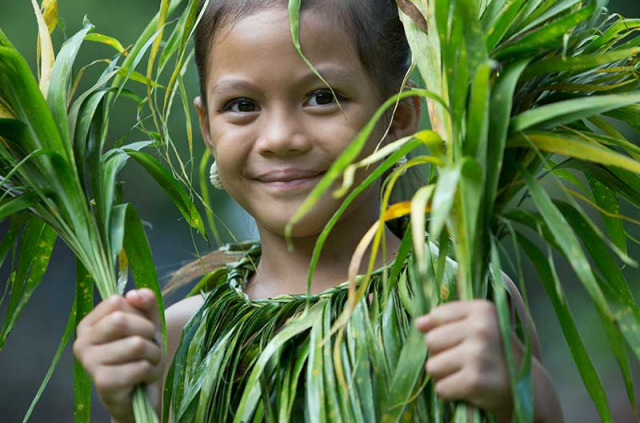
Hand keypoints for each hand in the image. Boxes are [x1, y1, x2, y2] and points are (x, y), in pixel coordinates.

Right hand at [73, 289, 163, 422]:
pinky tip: (143, 378)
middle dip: (147, 332)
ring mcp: (89, 363)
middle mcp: (82, 342)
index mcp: (89, 324)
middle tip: (149, 345)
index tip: (141, 327)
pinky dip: (150, 371)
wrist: (141, 395)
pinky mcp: (103, 382)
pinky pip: (140, 366)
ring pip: (136, 344)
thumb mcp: (147, 323)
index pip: (117, 302)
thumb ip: (145, 303)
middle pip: (122, 321)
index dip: (139, 313)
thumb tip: (134, 293)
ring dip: (153, 353)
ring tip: (148, 362)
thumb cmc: (141, 355)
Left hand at [416, 300, 516, 418]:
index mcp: (482, 309)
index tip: (462, 340)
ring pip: (432, 366)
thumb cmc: (494, 352)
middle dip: (441, 355)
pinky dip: (451, 393)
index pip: (437, 316)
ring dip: (445, 376)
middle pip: (431, 341)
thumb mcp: (478, 326)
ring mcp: (479, 354)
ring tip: (466, 374)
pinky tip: (470, 388)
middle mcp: (482, 328)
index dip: (443, 332)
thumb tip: (419, 324)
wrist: (526, 388)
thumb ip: (447, 319)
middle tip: (464, 361)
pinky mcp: (475, 381)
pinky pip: (441, 388)